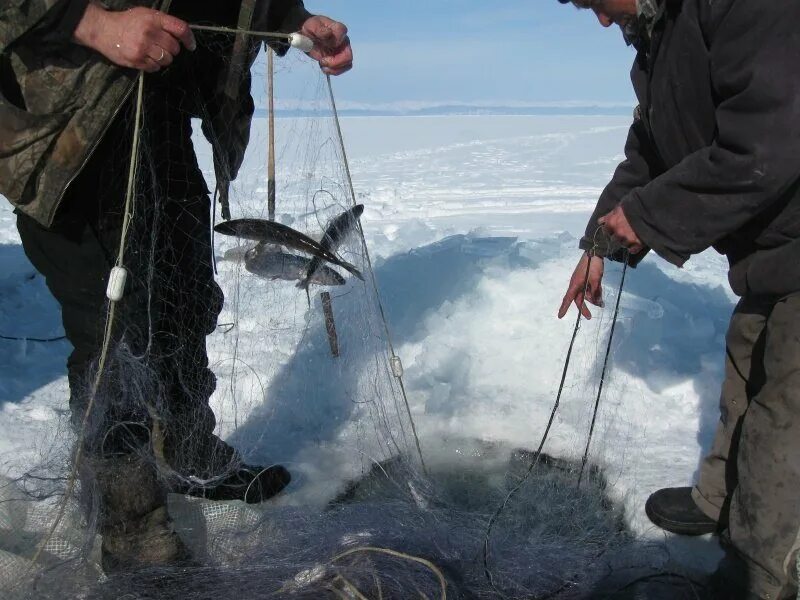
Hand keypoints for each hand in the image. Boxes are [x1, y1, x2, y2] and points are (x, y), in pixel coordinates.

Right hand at [73, 4, 195, 72]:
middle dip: (171, 49)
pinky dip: (153, 65)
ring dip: (163, 58)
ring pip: (167, 60)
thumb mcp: (145, 15)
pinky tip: (144, 57)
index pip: (180, 29)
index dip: (189, 38)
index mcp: (154, 19)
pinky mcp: (137, 60)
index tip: (191, 45)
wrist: (102, 29)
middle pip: (174, 48)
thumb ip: (162, 23)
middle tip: (161, 46)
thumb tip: (181, 36)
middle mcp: (150, 33)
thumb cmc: (126, 22)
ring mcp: (143, 47)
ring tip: (152, 52)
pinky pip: (155, 68)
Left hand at [300, 16, 352, 75]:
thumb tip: (328, 33)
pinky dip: (332, 71)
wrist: (309, 35)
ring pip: (347, 64)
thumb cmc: (312, 29)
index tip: (322, 42)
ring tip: (322, 65)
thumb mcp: (312, 26)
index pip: (342, 34)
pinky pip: (341, 69)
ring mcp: (342, 51)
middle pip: (348, 55)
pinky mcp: (338, 60)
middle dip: (336, 62)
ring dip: (334, 69)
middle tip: (322, 61)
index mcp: (338, 29)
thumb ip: (320, 29)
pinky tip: (324, 67)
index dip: (334, 41)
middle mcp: (343, 41)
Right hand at [558, 253, 604, 319]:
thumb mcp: (596, 280)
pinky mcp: (586, 280)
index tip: (560, 316)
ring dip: (593, 298)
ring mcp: (581, 282)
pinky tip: (600, 290)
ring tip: (602, 300)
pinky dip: (594, 292)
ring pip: (586, 295)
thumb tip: (597, 302)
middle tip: (590, 317)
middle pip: (579, 299)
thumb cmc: (593, 266)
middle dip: (584, 308)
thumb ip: (595, 292)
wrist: (595, 252)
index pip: (568, 299)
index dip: (564, 307)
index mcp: (575, 285)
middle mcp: (577, 285)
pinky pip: (589, 290)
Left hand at [597, 205, 643, 253]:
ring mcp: (628, 239)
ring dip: (625, 242)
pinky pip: (633, 250)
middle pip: (614, 240)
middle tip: (623, 233)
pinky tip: (635, 244)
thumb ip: (608, 216)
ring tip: (631, 237)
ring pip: (623, 245)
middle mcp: (618, 233)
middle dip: (617, 237)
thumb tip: (600, 221)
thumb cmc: (632, 205)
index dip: (610, 230)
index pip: (606, 231)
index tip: (613, 229)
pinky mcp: (638, 243)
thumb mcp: (618, 208)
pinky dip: (633, 248)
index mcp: (611, 223)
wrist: (648, 207)